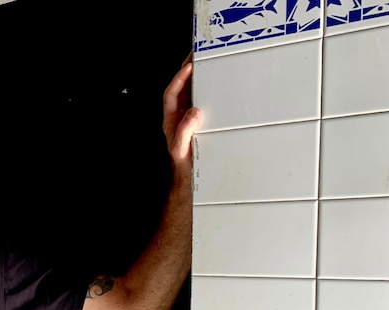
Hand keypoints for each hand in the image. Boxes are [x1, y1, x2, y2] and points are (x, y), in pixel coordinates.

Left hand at [162, 51, 201, 184]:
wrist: (192, 177)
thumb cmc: (184, 164)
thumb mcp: (180, 148)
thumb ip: (184, 131)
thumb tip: (193, 111)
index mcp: (171, 120)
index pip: (171, 94)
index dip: (178, 79)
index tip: (188, 67)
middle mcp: (179, 116)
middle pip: (181, 88)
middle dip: (187, 70)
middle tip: (197, 54)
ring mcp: (190, 118)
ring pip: (192, 92)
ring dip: (198, 77)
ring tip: (206, 61)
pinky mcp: (201, 121)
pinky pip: (203, 101)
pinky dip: (209, 90)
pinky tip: (217, 82)